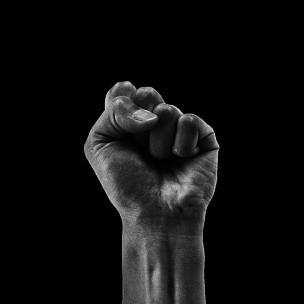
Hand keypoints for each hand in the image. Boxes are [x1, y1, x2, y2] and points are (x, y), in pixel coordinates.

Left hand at [84, 82, 218, 233]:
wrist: (154, 214)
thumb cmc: (126, 183)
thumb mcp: (100, 143)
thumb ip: (114, 111)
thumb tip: (153, 114)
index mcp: (129, 120)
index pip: (124, 90)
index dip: (122, 103)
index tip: (121, 128)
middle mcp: (155, 120)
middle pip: (147, 93)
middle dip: (139, 124)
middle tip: (140, 149)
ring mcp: (180, 128)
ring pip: (167, 110)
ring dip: (158, 143)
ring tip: (160, 161)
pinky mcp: (204, 137)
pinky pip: (190, 121)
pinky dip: (181, 144)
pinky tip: (181, 159)